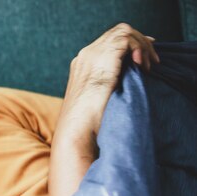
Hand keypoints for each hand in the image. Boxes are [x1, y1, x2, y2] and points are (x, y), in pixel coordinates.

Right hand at [60, 23, 159, 151]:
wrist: (77, 131)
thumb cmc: (88, 124)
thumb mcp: (99, 100)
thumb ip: (110, 83)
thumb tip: (132, 74)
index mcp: (82, 66)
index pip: (109, 44)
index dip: (130, 47)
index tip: (144, 60)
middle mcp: (85, 56)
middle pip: (116, 35)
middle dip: (138, 44)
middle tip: (151, 63)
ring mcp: (92, 55)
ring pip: (123, 32)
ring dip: (141, 45)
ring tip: (147, 66)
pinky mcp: (102, 57)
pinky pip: (126, 38)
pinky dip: (139, 48)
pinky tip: (141, 66)